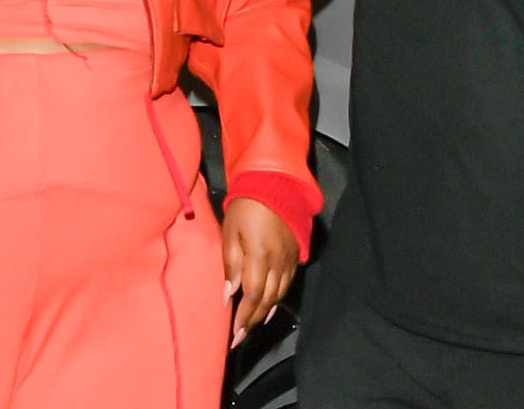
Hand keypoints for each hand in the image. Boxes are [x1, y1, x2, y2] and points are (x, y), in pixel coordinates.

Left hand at [222, 197, 298, 347]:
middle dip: (252, 321)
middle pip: (266, 300)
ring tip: (250, 326)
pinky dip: (276, 299)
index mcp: (260, 256)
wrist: (274, 186)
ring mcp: (289, 260)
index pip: (252, 295)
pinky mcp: (294, 256)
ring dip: (264, 312)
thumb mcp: (230, 232)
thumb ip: (230, 264)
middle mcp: (278, 263)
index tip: (234, 333)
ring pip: (278, 295)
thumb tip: (228, 294)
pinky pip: (286, 284)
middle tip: (240, 337)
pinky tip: (268, 306)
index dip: (244, 316)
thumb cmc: (245, 207)